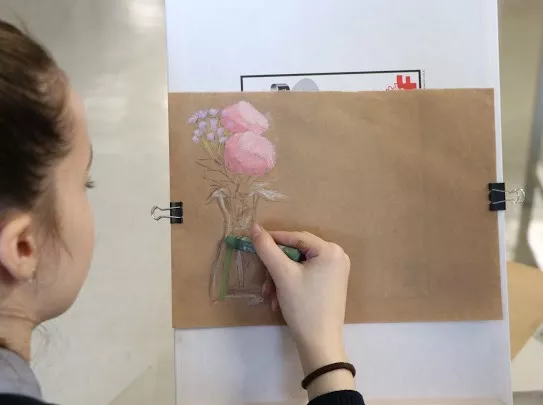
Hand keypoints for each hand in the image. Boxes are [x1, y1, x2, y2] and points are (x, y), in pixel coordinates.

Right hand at [252, 224, 353, 396]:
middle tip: (263, 281)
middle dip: (276, 267)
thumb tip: (254, 227)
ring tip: (269, 296)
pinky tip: (279, 300)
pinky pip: (306, 275)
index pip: (296, 237)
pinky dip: (290, 284)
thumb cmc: (303, 306)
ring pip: (299, 265)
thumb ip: (267, 249)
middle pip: (297, 252)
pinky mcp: (331, 283)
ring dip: (280, 278)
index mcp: (330, 250)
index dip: (273, 240)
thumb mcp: (282, 275)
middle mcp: (337, 256)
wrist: (319, 343)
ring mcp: (336, 271)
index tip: (253, 244)